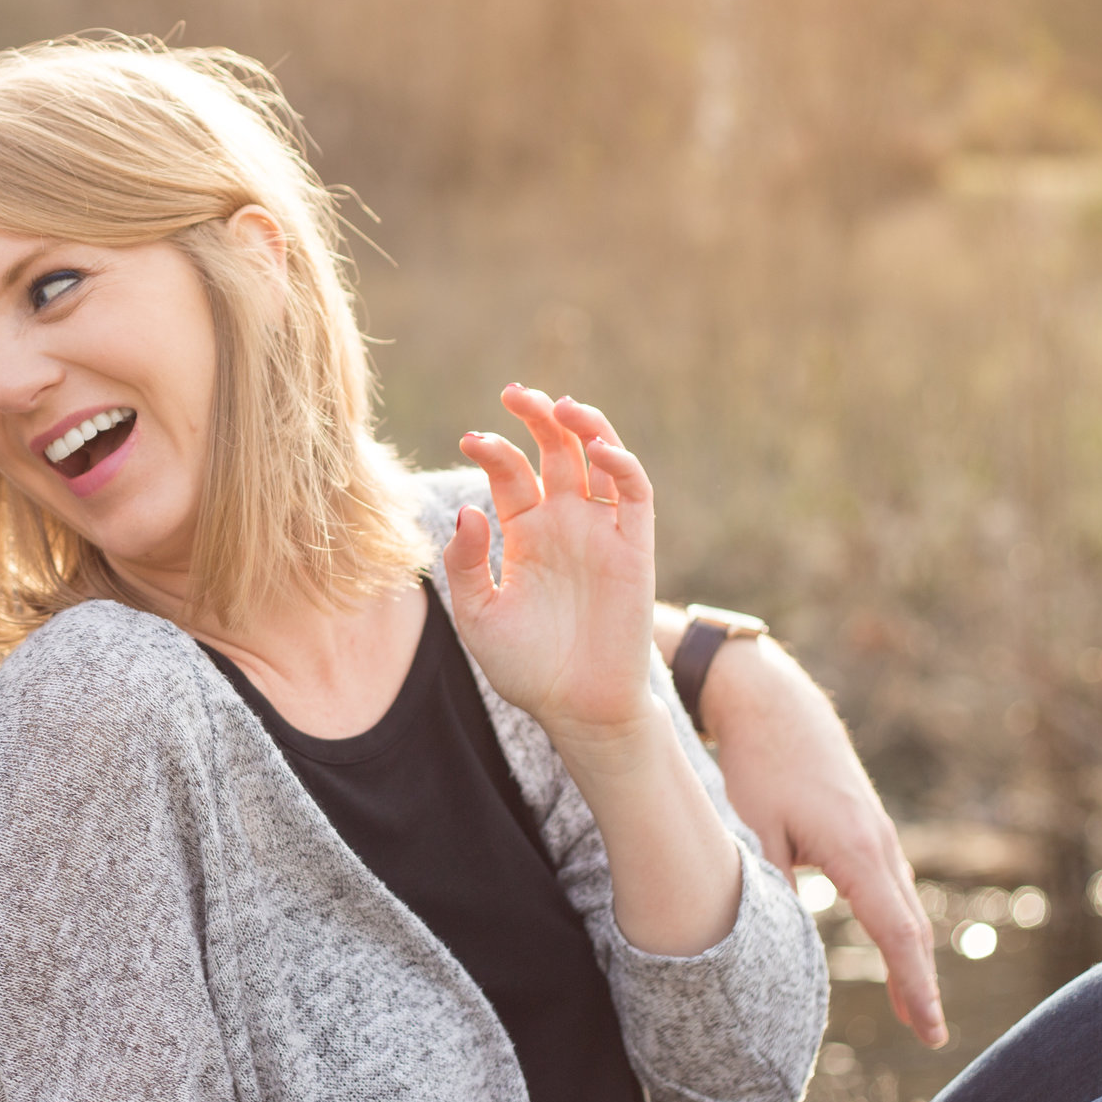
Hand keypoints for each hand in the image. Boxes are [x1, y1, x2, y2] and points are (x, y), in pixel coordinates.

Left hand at [442, 387, 655, 746]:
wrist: (577, 708)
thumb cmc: (526, 666)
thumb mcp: (479, 614)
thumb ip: (466, 564)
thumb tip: (467, 509)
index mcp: (526, 532)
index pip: (512, 472)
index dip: (494, 450)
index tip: (470, 440)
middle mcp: (565, 523)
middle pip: (556, 450)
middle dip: (537, 416)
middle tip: (515, 393)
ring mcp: (602, 531)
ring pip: (600, 459)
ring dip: (584, 426)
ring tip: (559, 404)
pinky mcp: (635, 548)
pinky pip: (635, 495)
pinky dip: (621, 464)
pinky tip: (597, 449)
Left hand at [694, 634, 947, 1046]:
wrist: (772, 701)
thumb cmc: (756, 763)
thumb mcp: (755, 829)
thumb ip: (774, 886)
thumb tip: (782, 940)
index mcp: (856, 849)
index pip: (896, 935)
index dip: (914, 987)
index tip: (929, 1031)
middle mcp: (880, 843)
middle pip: (910, 928)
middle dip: (920, 983)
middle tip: (928, 1035)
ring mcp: (879, 832)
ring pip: (904, 907)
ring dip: (911, 956)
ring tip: (913, 1007)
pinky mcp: (868, 824)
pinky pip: (892, 885)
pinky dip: (899, 923)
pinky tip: (896, 946)